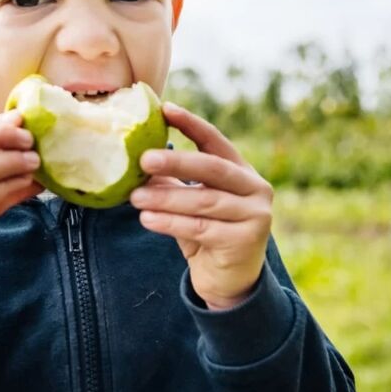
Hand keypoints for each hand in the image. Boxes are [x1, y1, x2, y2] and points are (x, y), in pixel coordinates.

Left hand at [130, 103, 273, 309]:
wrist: (229, 282)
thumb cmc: (207, 234)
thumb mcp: (190, 204)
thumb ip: (173, 183)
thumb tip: (136, 162)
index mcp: (241, 171)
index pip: (215, 141)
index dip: (191, 124)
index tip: (165, 109)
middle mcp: (254, 188)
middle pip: (212, 168)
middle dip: (176, 162)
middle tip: (144, 159)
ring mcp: (255, 214)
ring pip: (204, 200)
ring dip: (166, 197)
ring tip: (135, 197)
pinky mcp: (246, 240)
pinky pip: (202, 228)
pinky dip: (171, 223)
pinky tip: (147, 219)